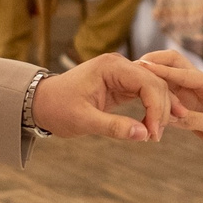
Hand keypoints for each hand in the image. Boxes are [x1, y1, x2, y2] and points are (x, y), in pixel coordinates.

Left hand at [33, 51, 174, 142]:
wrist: (41, 102)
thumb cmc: (57, 108)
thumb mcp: (83, 120)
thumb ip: (113, 127)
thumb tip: (144, 135)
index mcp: (111, 66)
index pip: (148, 82)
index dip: (157, 108)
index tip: (153, 133)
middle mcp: (119, 65)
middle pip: (155, 83)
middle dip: (161, 110)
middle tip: (156, 137)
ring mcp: (122, 73)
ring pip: (154, 88)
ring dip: (160, 110)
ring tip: (158, 134)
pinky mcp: (121, 84)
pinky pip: (145, 94)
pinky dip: (153, 108)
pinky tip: (159, 123)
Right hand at [138, 51, 202, 159]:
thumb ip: (194, 120)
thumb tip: (169, 116)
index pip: (180, 72)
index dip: (159, 71)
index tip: (140, 67)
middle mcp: (199, 84)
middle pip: (172, 64)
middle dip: (154, 63)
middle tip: (132, 68)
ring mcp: (193, 94)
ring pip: (167, 81)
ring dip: (152, 81)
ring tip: (130, 84)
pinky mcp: (188, 106)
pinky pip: (168, 99)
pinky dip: (156, 100)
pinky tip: (140, 103)